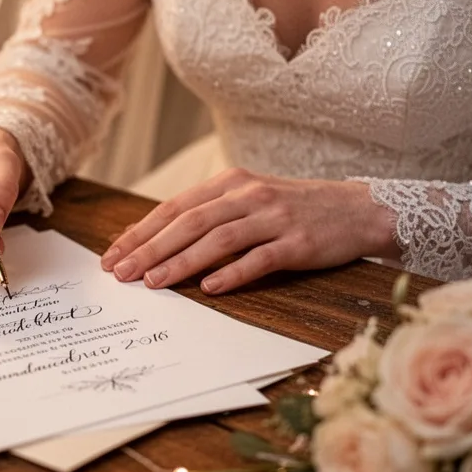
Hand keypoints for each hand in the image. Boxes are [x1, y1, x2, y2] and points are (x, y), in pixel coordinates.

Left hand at [99, 168, 398, 292]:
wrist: (359, 209)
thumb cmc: (294, 209)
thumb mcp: (248, 201)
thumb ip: (208, 215)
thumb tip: (155, 238)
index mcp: (231, 183)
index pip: (175, 208)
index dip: (141, 231)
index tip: (113, 254)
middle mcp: (249, 195)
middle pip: (189, 222)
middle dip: (150, 249)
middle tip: (121, 273)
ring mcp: (274, 217)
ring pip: (218, 240)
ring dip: (182, 262)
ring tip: (154, 282)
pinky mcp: (298, 242)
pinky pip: (260, 258)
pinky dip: (234, 273)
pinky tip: (210, 288)